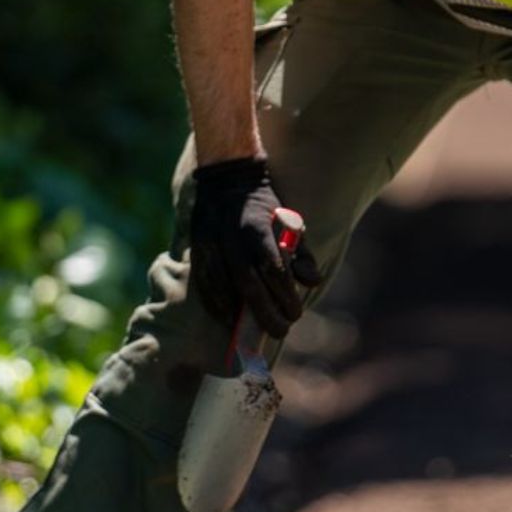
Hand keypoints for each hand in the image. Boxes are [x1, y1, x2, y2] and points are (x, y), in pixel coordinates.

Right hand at [189, 157, 321, 336]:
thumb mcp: (289, 221)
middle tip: (282, 331)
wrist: (226, 178)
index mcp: (258, 228)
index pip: (274, 270)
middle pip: (249, 285)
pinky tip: (228, 319)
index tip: (296, 314)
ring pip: (224, 287)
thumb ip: (300, 252)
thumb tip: (313, 281)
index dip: (285, 296)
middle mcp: (233, 238)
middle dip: (266, 313)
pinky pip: (204, 283)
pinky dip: (216, 304)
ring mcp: (211, 243)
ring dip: (240, 314)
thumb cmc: (265, 205)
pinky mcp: (198, 248)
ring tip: (255, 332)